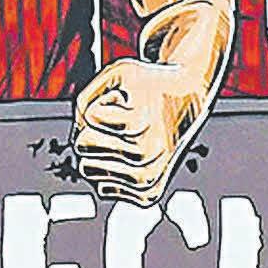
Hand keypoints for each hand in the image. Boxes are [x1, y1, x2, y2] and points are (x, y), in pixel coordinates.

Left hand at [71, 57, 199, 202]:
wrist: (189, 99)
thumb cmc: (152, 86)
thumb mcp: (117, 73)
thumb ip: (84, 99)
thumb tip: (78, 138)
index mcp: (138, 127)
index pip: (89, 117)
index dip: (105, 101)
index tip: (129, 100)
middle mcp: (145, 157)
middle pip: (82, 145)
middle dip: (97, 128)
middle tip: (127, 118)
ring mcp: (147, 179)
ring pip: (88, 169)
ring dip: (104, 150)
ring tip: (131, 135)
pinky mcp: (148, 194)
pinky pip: (102, 187)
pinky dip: (111, 169)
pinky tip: (134, 153)